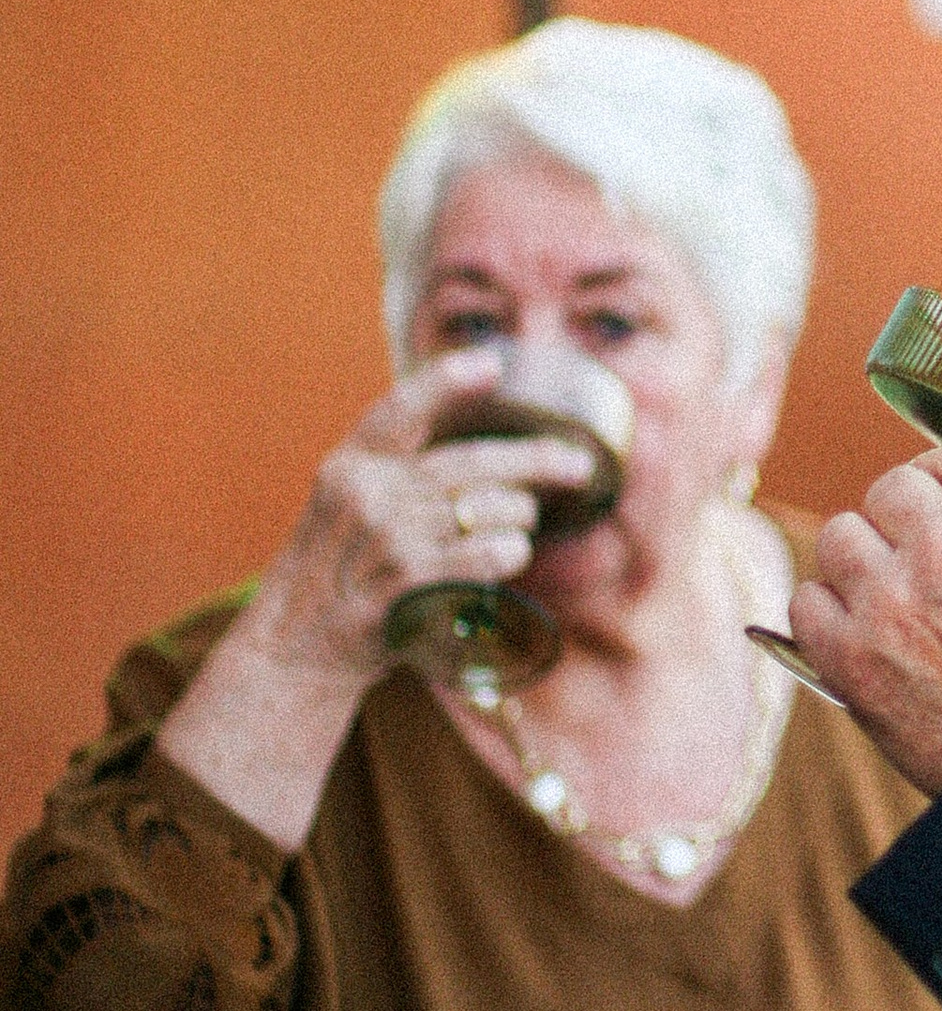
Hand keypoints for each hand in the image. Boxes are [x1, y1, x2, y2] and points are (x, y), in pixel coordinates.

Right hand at [233, 351, 600, 688]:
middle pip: (470, 463)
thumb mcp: (343, 503)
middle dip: (535, 460)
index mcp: (349, 465)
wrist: (296, 646)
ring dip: (519, 516)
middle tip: (576, 462)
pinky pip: (486, 556)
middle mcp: (367, 495)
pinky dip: (509, 551)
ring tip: (521, 523)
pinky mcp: (408, 586)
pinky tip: (509, 552)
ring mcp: (388, 541)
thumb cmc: (334, 571)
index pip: (400, 410)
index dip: (447, 383)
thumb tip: (477, 446)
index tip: (491, 364)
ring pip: (489, 508)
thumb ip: (393, 469)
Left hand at [790, 442, 941, 797]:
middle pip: (894, 489)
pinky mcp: (854, 657)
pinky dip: (828, 616)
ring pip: (841, 535)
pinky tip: (859, 635)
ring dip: (862, 562)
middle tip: (919, 556)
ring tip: (886, 596)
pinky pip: (806, 602)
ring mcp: (897, 598)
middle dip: (906, 521)